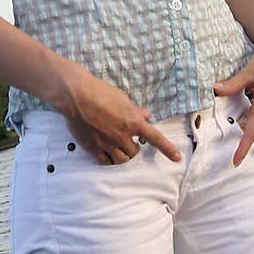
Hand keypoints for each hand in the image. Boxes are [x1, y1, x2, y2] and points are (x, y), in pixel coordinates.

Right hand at [58, 68, 182, 165]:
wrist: (77, 96)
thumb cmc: (100, 92)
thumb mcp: (122, 98)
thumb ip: (135, 110)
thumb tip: (147, 116)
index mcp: (133, 122)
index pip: (155, 138)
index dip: (168, 149)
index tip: (177, 157)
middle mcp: (123, 136)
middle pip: (135, 152)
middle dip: (134, 148)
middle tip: (128, 141)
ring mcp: (108, 144)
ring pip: (122, 160)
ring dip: (123, 156)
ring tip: (118, 148)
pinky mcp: (94, 149)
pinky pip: (106, 162)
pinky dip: (109, 159)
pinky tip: (107, 154)